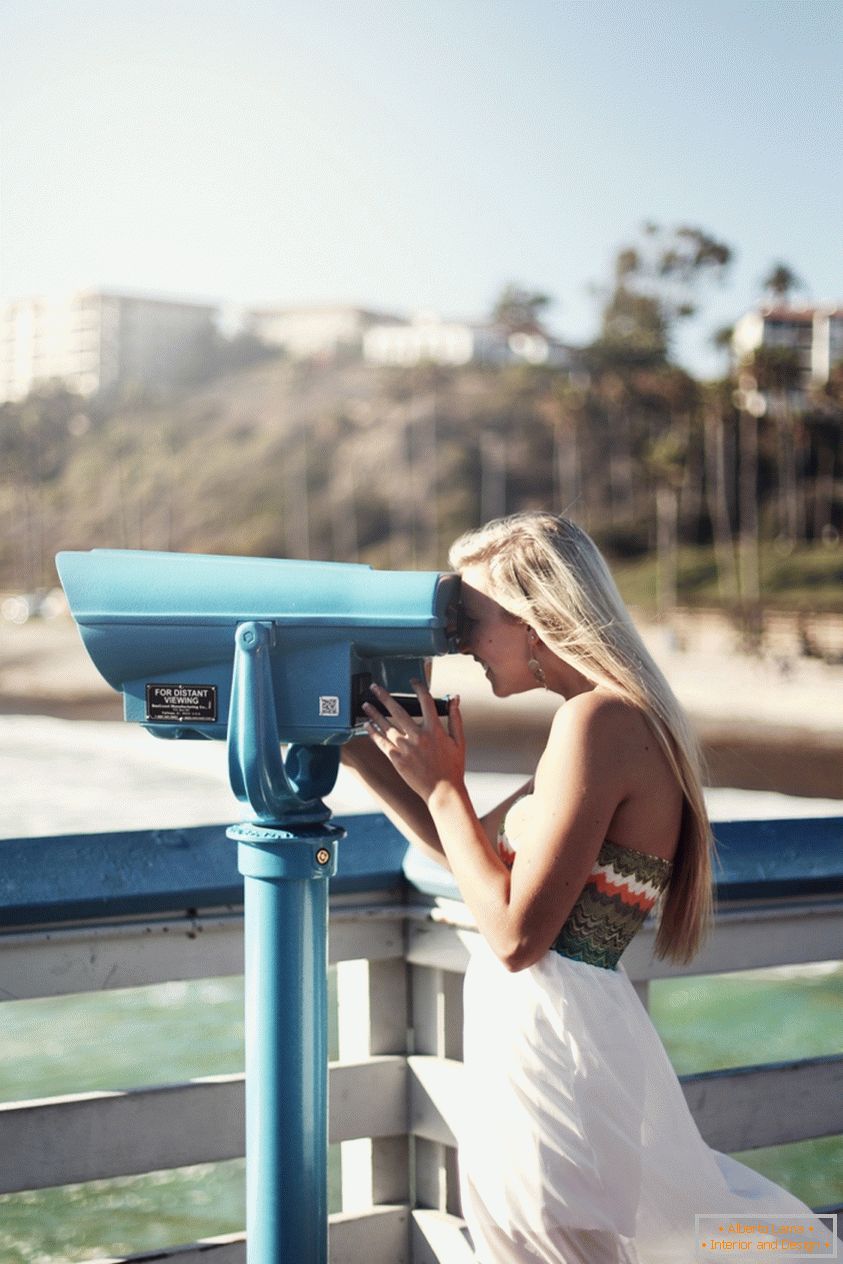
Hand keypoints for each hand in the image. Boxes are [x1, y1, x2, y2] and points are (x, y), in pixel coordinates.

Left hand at [362, 680, 464, 802]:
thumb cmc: (452, 767)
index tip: (413, 682)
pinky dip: (373, 732)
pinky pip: (381, 742)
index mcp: (434, 729)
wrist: (442, 791)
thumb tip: (454, 698)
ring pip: (386, 725)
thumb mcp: (459, 741)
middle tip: (375, 687)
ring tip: (366, 704)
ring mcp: (406, 747)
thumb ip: (456, 718)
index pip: (425, 701)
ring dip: (374, 713)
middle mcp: (418, 736)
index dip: (419, 688)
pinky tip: (367, 725)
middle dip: (384, 696)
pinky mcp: (397, 759)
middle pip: (398, 710)